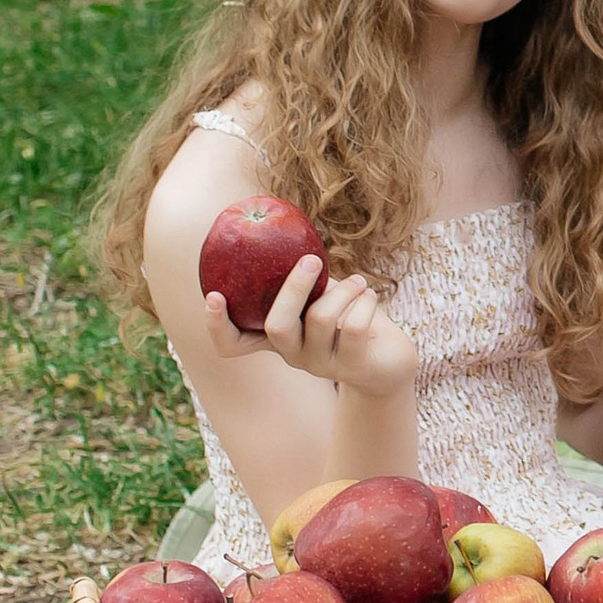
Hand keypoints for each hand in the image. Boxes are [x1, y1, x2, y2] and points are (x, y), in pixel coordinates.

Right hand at [206, 249, 417, 401]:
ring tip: (359, 282)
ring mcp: (320, 365)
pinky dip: (365, 303)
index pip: (232, 344)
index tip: (213, 295)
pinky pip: (354, 326)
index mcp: (276, 339)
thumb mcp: (322, 297)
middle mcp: (292, 355)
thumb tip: (282, 235)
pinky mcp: (352, 367)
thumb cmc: (349, 318)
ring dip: (344, 290)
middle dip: (294, 288)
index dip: (217, 324)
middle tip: (311, 260)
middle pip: (277, 326)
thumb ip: (302, 279)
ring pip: (322, 318)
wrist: (390, 360)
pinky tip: (370, 297)